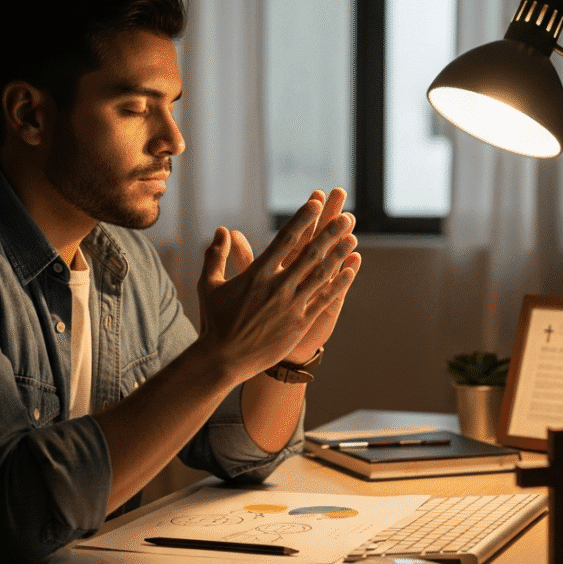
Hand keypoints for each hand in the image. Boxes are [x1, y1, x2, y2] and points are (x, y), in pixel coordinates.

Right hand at [197, 190, 359, 382]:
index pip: (285, 239)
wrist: (223, 360)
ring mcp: (291, 306)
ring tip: (353, 238)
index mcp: (257, 274)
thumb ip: (216, 255)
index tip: (317, 203)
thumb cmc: (215, 321)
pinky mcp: (299, 324)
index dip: (303, 219)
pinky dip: (338, 284)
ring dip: (339, 255)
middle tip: (345, 216)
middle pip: (310, 254)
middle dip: (329, 233)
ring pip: (321, 275)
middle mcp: (277, 287)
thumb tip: (222, 230)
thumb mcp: (209, 285)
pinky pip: (323, 300)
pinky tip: (351, 271)